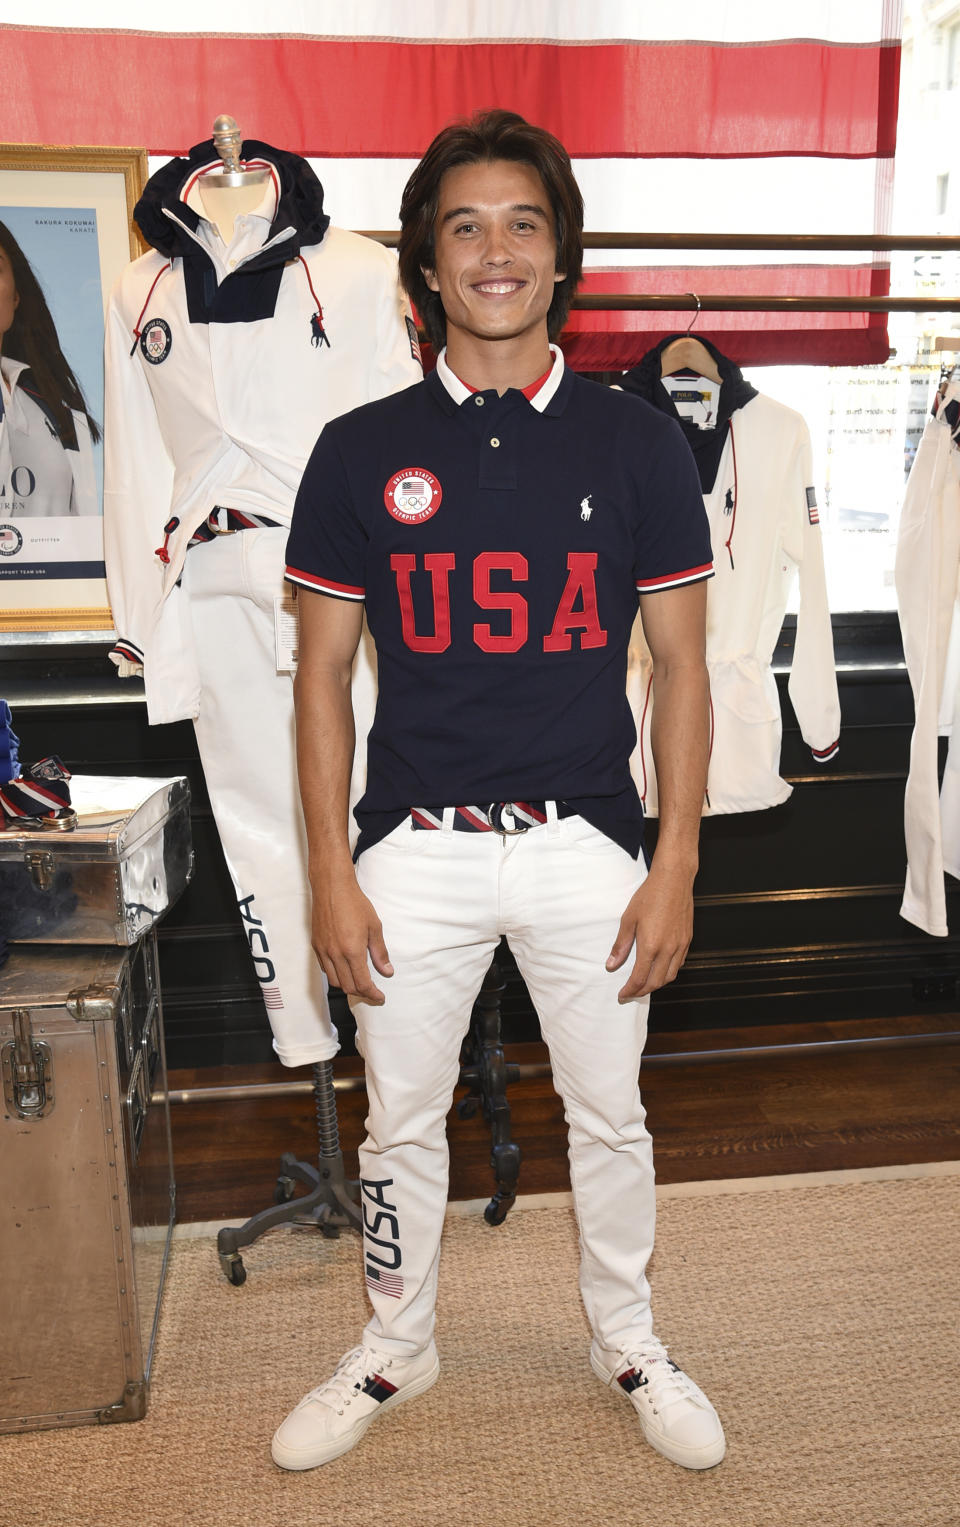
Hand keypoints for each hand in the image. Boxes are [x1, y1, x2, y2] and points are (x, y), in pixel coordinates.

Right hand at [310, 868, 392, 1004]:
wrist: (331, 887)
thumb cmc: (355, 903)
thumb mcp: (374, 927)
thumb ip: (380, 952)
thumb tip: (387, 971)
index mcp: (352, 951)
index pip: (362, 984)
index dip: (372, 994)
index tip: (380, 997)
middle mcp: (335, 954)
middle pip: (347, 987)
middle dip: (362, 993)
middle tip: (372, 992)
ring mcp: (323, 951)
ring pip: (334, 981)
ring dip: (347, 985)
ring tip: (359, 981)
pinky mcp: (315, 945)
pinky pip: (325, 968)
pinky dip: (335, 974)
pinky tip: (344, 968)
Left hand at [605, 860, 694, 1001]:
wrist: (674, 880)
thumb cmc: (650, 895)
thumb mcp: (628, 919)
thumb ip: (621, 945)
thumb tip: (611, 965)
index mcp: (651, 946)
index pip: (640, 978)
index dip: (629, 990)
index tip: (622, 995)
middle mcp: (668, 949)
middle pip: (656, 982)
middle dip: (642, 991)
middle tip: (630, 993)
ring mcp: (680, 945)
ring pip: (670, 976)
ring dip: (656, 984)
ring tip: (644, 984)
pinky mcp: (687, 939)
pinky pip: (679, 963)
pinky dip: (668, 972)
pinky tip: (660, 968)